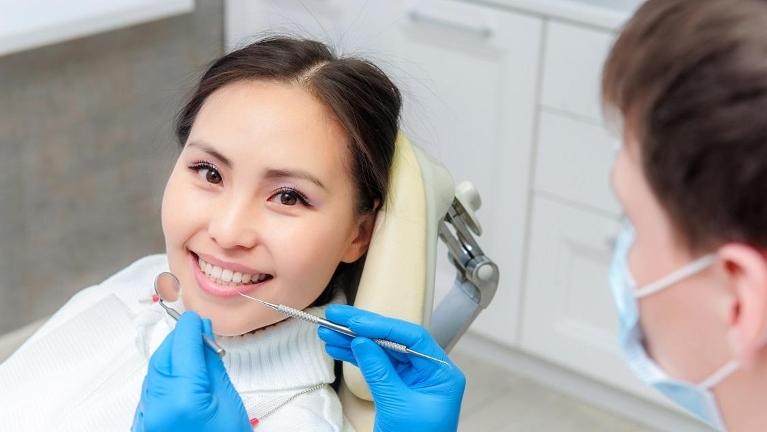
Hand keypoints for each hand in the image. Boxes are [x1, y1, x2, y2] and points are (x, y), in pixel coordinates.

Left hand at [132, 311, 250, 431]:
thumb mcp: (228, 401)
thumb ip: (210, 366)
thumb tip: (202, 340)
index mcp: (183, 398)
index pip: (181, 344)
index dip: (191, 326)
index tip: (199, 318)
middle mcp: (157, 407)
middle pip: (163, 356)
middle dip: (179, 339)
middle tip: (199, 332)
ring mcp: (146, 418)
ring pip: (153, 371)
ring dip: (171, 357)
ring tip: (193, 354)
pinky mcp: (144, 425)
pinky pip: (150, 390)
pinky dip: (164, 377)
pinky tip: (180, 376)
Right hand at [319, 305, 464, 431]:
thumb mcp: (398, 406)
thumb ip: (380, 371)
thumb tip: (364, 342)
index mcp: (441, 373)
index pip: (412, 337)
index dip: (381, 325)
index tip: (356, 320)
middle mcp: (429, 372)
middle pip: (394, 340)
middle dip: (362, 328)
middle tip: (336, 316)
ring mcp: (412, 381)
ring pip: (380, 352)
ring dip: (353, 342)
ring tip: (327, 332)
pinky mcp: (397, 390)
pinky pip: (375, 367)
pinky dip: (355, 358)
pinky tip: (338, 349)